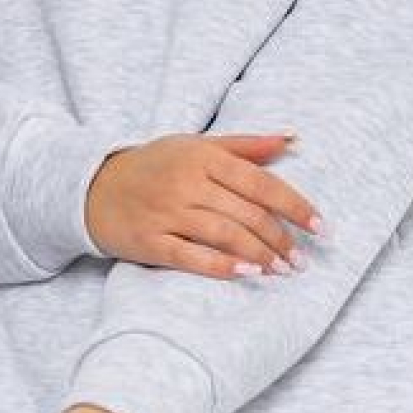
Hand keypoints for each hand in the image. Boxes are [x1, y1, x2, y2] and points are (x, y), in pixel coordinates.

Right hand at [84, 132, 323, 278]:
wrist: (92, 187)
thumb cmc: (154, 166)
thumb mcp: (196, 145)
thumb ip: (245, 145)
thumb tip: (292, 138)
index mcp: (203, 156)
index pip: (261, 183)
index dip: (295, 206)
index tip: (320, 227)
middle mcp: (187, 182)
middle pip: (247, 214)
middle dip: (280, 240)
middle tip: (300, 260)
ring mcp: (167, 212)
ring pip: (225, 235)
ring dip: (260, 255)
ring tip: (282, 271)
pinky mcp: (150, 241)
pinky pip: (191, 256)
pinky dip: (222, 265)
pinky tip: (247, 274)